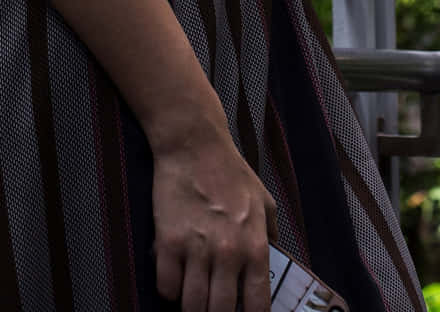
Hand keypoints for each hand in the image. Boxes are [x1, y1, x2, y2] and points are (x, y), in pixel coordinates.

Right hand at [152, 123, 277, 311]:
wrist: (194, 144)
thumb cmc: (230, 171)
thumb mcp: (263, 200)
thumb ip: (271, 233)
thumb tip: (274, 259)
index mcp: (255, 246)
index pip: (257, 306)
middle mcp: (228, 253)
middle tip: (212, 307)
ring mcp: (196, 249)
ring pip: (191, 307)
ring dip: (191, 307)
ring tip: (192, 297)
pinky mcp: (168, 242)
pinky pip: (166, 287)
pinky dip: (169, 289)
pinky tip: (174, 278)